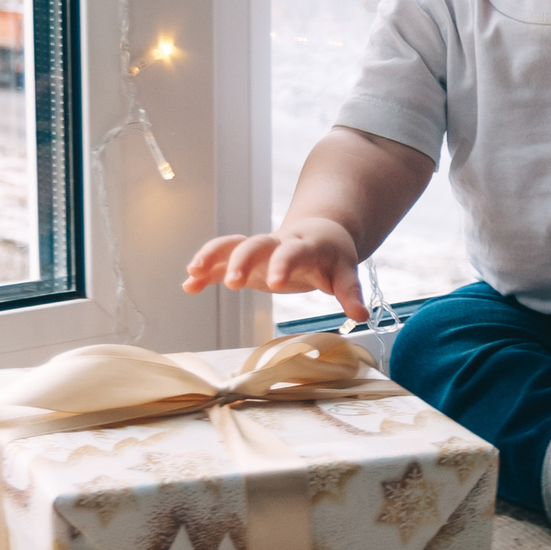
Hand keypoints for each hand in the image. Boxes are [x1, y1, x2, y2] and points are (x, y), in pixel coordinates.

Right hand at [182, 219, 366, 319]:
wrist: (319, 232)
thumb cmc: (332, 255)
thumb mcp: (345, 271)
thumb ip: (350, 293)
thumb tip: (361, 317)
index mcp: (304, 245)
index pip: (292, 251)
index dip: (283, 264)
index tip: (274, 282)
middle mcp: (277, 243)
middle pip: (255, 244)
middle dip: (242, 260)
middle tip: (233, 283)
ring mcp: (258, 250)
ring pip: (231, 244)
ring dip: (212, 256)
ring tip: (193, 274)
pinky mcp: (245, 259)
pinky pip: (221, 260)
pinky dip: (205, 270)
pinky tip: (189, 285)